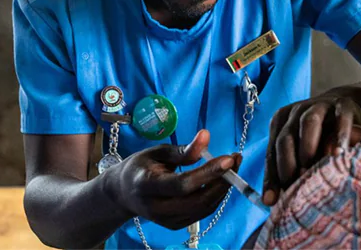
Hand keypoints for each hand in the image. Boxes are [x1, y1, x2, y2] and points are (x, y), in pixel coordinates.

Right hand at [106, 130, 240, 229]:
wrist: (124, 193)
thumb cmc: (142, 167)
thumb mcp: (158, 152)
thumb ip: (183, 150)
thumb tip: (206, 136)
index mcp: (147, 185)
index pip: (182, 184)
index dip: (208, 173)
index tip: (229, 158)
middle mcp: (156, 208)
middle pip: (197, 200)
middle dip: (222, 181)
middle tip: (236, 160)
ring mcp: (166, 221)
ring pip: (204, 208)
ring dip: (223, 188)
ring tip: (233, 166)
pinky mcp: (175, 225)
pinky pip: (202, 212)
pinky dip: (216, 196)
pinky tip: (220, 179)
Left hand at [262, 90, 360, 205]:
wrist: (345, 103)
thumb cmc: (319, 133)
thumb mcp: (300, 145)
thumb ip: (288, 166)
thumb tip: (273, 201)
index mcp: (281, 121)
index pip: (271, 151)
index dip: (270, 177)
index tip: (271, 201)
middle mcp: (297, 111)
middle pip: (286, 136)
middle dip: (286, 163)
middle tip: (292, 185)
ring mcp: (319, 105)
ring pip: (308, 123)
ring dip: (307, 145)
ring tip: (309, 167)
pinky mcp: (342, 104)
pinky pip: (340, 119)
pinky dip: (339, 136)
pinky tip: (339, 154)